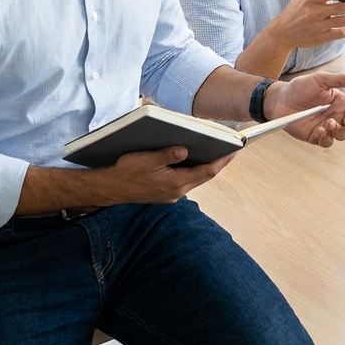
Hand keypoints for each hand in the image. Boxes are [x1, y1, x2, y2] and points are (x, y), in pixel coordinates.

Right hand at [100, 146, 234, 203]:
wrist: (110, 188)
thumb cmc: (126, 173)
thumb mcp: (146, 159)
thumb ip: (167, 155)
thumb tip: (185, 150)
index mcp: (175, 183)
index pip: (207, 171)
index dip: (222, 161)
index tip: (234, 151)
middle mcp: (177, 192)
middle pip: (204, 176)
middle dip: (218, 163)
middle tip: (230, 149)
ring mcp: (172, 195)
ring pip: (196, 179)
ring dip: (206, 167)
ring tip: (216, 153)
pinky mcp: (166, 194)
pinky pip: (186, 181)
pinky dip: (193, 171)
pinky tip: (194, 161)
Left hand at [268, 71, 344, 147]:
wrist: (279, 100)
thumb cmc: (299, 88)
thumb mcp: (320, 80)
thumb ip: (340, 79)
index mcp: (340, 101)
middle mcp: (336, 115)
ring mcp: (327, 126)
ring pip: (342, 135)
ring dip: (339, 131)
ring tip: (328, 123)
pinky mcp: (316, 136)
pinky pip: (327, 142)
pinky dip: (327, 138)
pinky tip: (320, 130)